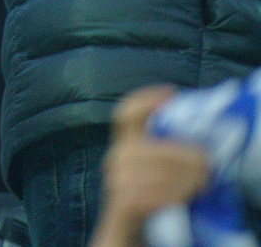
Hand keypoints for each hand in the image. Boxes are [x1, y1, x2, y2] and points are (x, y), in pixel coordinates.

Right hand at [89, 86, 207, 246]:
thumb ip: (169, 158)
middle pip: (151, 145)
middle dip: (185, 155)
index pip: (126, 113)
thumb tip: (203, 148)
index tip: (171, 93)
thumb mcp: (158, 175)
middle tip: (209, 166)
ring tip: (203, 186)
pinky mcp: (121, 203)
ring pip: (154, 171)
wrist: (126, 238)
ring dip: (184, 179)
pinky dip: (170, 196)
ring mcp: (115, 181)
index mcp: (125, 147)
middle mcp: (115, 159)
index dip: (146, 99)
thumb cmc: (148, 204)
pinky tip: (182, 199)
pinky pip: (148, 194)